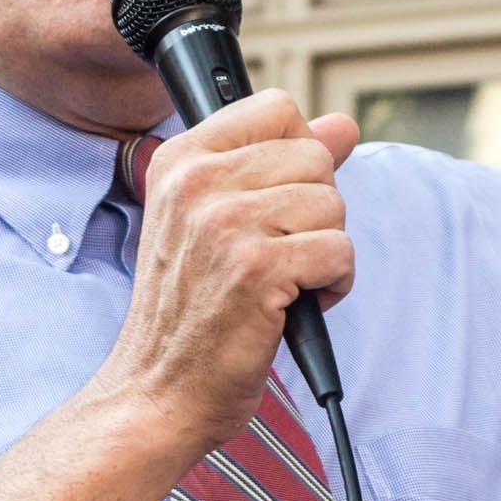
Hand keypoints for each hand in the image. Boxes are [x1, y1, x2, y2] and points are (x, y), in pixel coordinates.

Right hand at [98, 92, 357, 450]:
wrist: (157, 391)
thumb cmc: (189, 312)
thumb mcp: (215, 220)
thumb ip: (278, 162)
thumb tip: (344, 125)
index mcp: (180, 160)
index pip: (277, 108)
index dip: (298, 153)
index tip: (279, 201)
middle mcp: (197, 182)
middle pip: (315, 157)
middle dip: (314, 212)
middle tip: (276, 255)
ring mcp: (225, 223)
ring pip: (333, 204)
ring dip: (324, 252)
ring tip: (282, 283)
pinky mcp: (258, 269)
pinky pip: (340, 251)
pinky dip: (332, 286)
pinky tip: (293, 305)